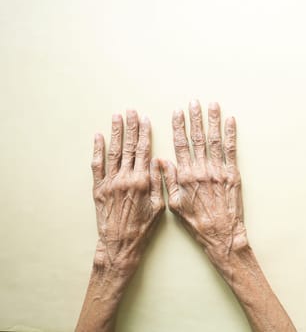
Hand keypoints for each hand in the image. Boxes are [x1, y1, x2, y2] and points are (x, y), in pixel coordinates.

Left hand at [90, 110, 164, 274]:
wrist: (119, 245)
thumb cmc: (143, 228)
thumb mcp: (159, 206)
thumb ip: (158, 182)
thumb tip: (159, 161)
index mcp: (142, 181)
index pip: (144, 151)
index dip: (145, 133)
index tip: (146, 119)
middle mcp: (125, 178)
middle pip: (128, 147)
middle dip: (130, 127)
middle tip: (131, 111)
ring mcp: (110, 182)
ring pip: (113, 152)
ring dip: (115, 133)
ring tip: (117, 117)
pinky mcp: (98, 189)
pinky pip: (97, 165)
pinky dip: (98, 150)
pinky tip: (99, 137)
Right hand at [161, 101, 247, 262]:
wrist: (222, 234)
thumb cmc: (197, 223)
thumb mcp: (176, 204)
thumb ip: (169, 181)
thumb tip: (161, 160)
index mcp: (186, 176)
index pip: (181, 145)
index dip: (179, 127)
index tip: (177, 112)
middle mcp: (202, 170)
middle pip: (198, 138)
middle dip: (196, 118)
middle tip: (194, 102)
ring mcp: (219, 171)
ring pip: (215, 140)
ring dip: (213, 121)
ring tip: (212, 105)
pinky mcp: (233, 175)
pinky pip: (232, 150)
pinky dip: (231, 134)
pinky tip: (230, 121)